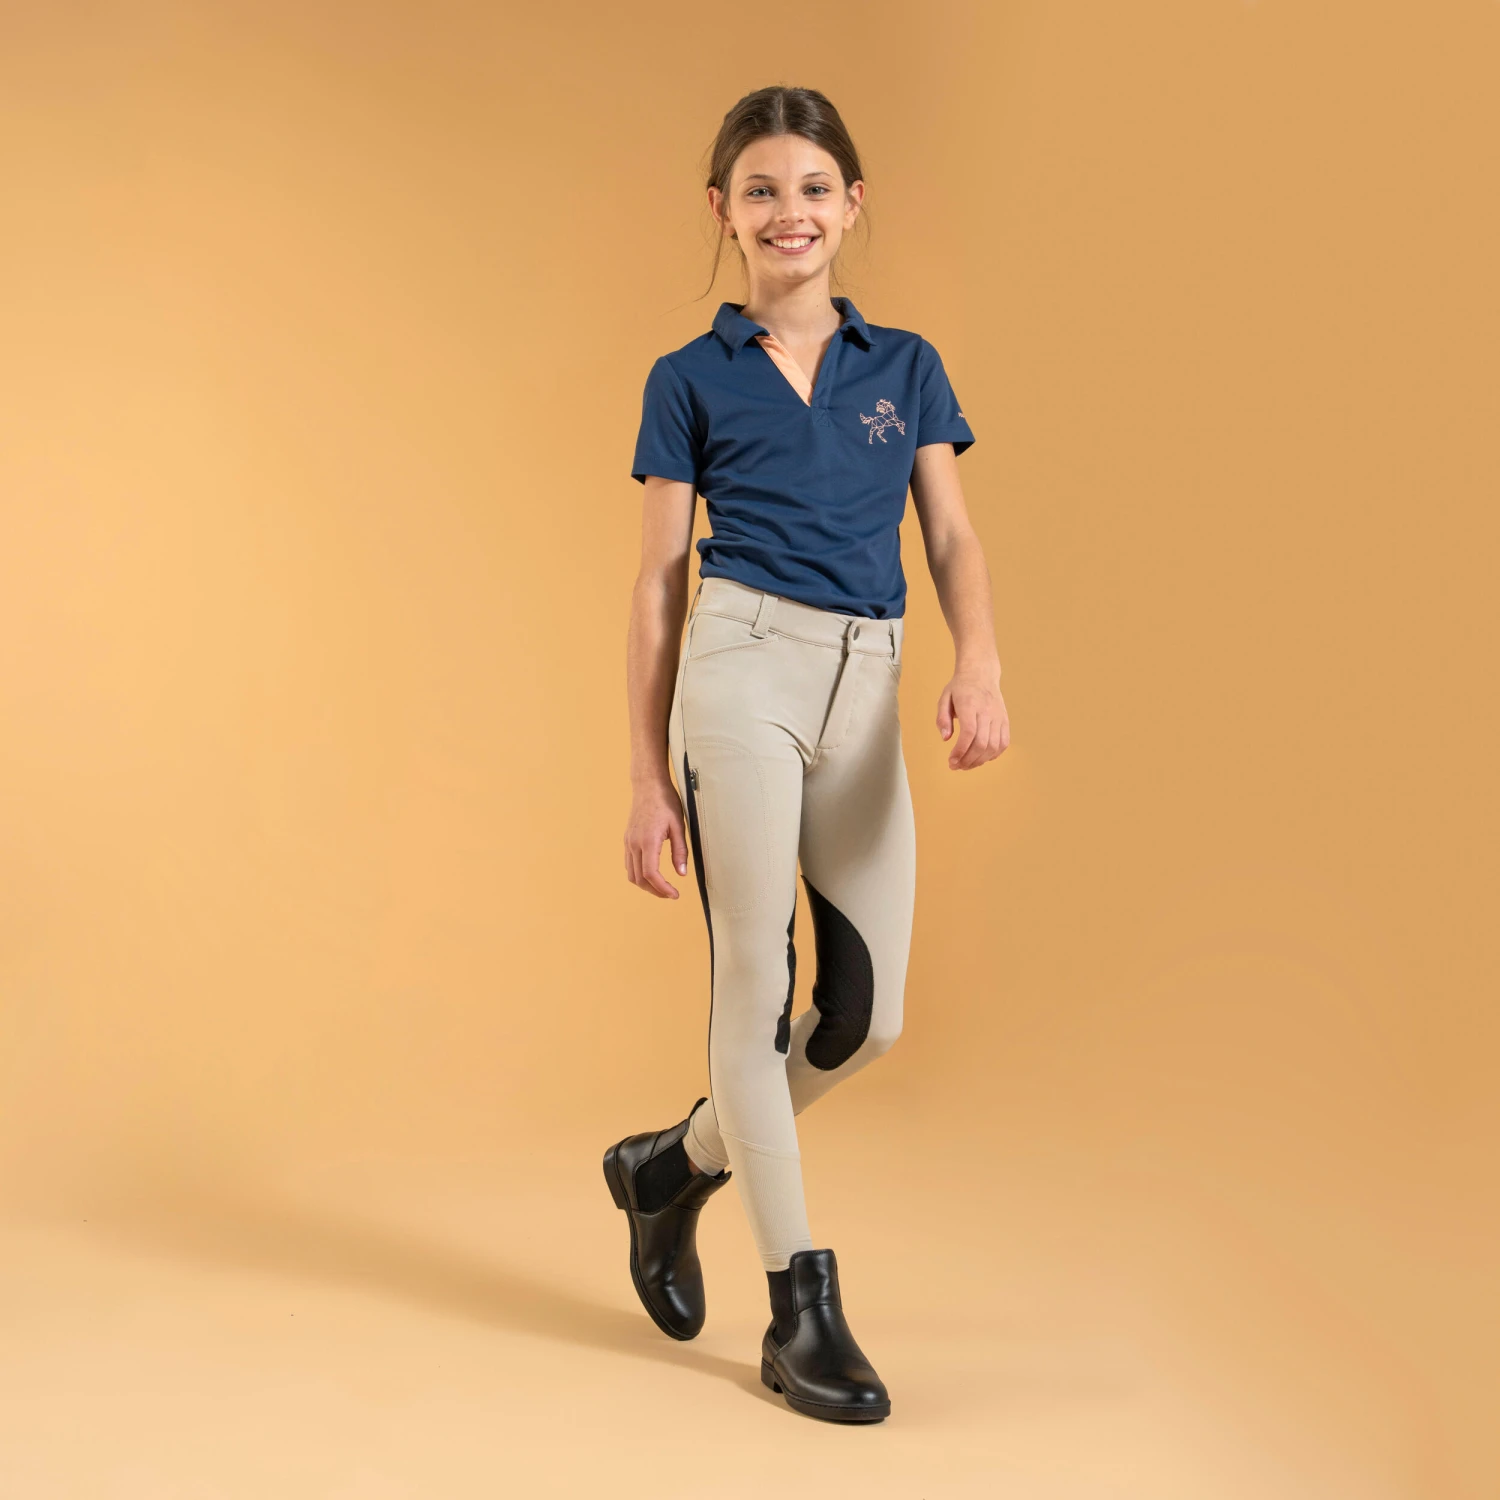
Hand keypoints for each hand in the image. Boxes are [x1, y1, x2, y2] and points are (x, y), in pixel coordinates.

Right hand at [623, 777, 688, 897]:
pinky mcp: (627, 839)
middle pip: (639, 878)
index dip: (662, 889)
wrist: (648, 785)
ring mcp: (628, 842)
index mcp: (648, 841)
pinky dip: (639, 875)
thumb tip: (682, 874)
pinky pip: (629, 864)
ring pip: (631, 874)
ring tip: (662, 887)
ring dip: (646, 885)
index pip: (651, 874)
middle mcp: (634, 844)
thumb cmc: (665, 802)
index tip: (674, 895)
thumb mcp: (679, 826)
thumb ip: (680, 851)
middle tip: (671, 894)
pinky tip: (651, 874)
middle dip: (655, 891)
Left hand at [936, 665, 1009, 769]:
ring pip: (994, 746)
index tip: (951, 760)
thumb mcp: (944, 698)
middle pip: (981, 743)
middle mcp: (987, 711)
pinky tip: (982, 758)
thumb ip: (942, 718)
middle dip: (968, 760)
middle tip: (956, 766)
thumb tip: (945, 739)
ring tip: (967, 764)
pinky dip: (994, 754)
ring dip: (980, 760)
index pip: (969, 733)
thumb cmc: (961, 687)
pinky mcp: (1005, 720)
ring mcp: (998, 716)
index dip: (960, 751)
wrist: (981, 673)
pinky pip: (1004, 742)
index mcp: (970, 705)